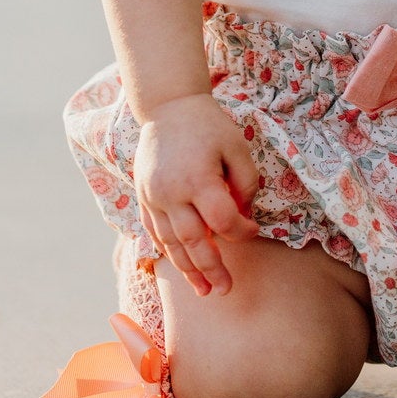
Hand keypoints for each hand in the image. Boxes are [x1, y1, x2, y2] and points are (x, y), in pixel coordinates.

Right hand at [133, 94, 260, 295]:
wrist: (168, 107)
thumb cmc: (208, 125)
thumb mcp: (237, 146)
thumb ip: (245, 183)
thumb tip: (243, 216)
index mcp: (197, 179)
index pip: (222, 221)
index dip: (241, 231)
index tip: (253, 229)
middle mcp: (171, 193)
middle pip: (194, 242)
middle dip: (211, 269)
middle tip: (226, 289)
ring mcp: (153, 197)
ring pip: (171, 243)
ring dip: (188, 269)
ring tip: (204, 290)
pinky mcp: (143, 197)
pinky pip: (155, 232)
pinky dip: (169, 251)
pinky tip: (182, 265)